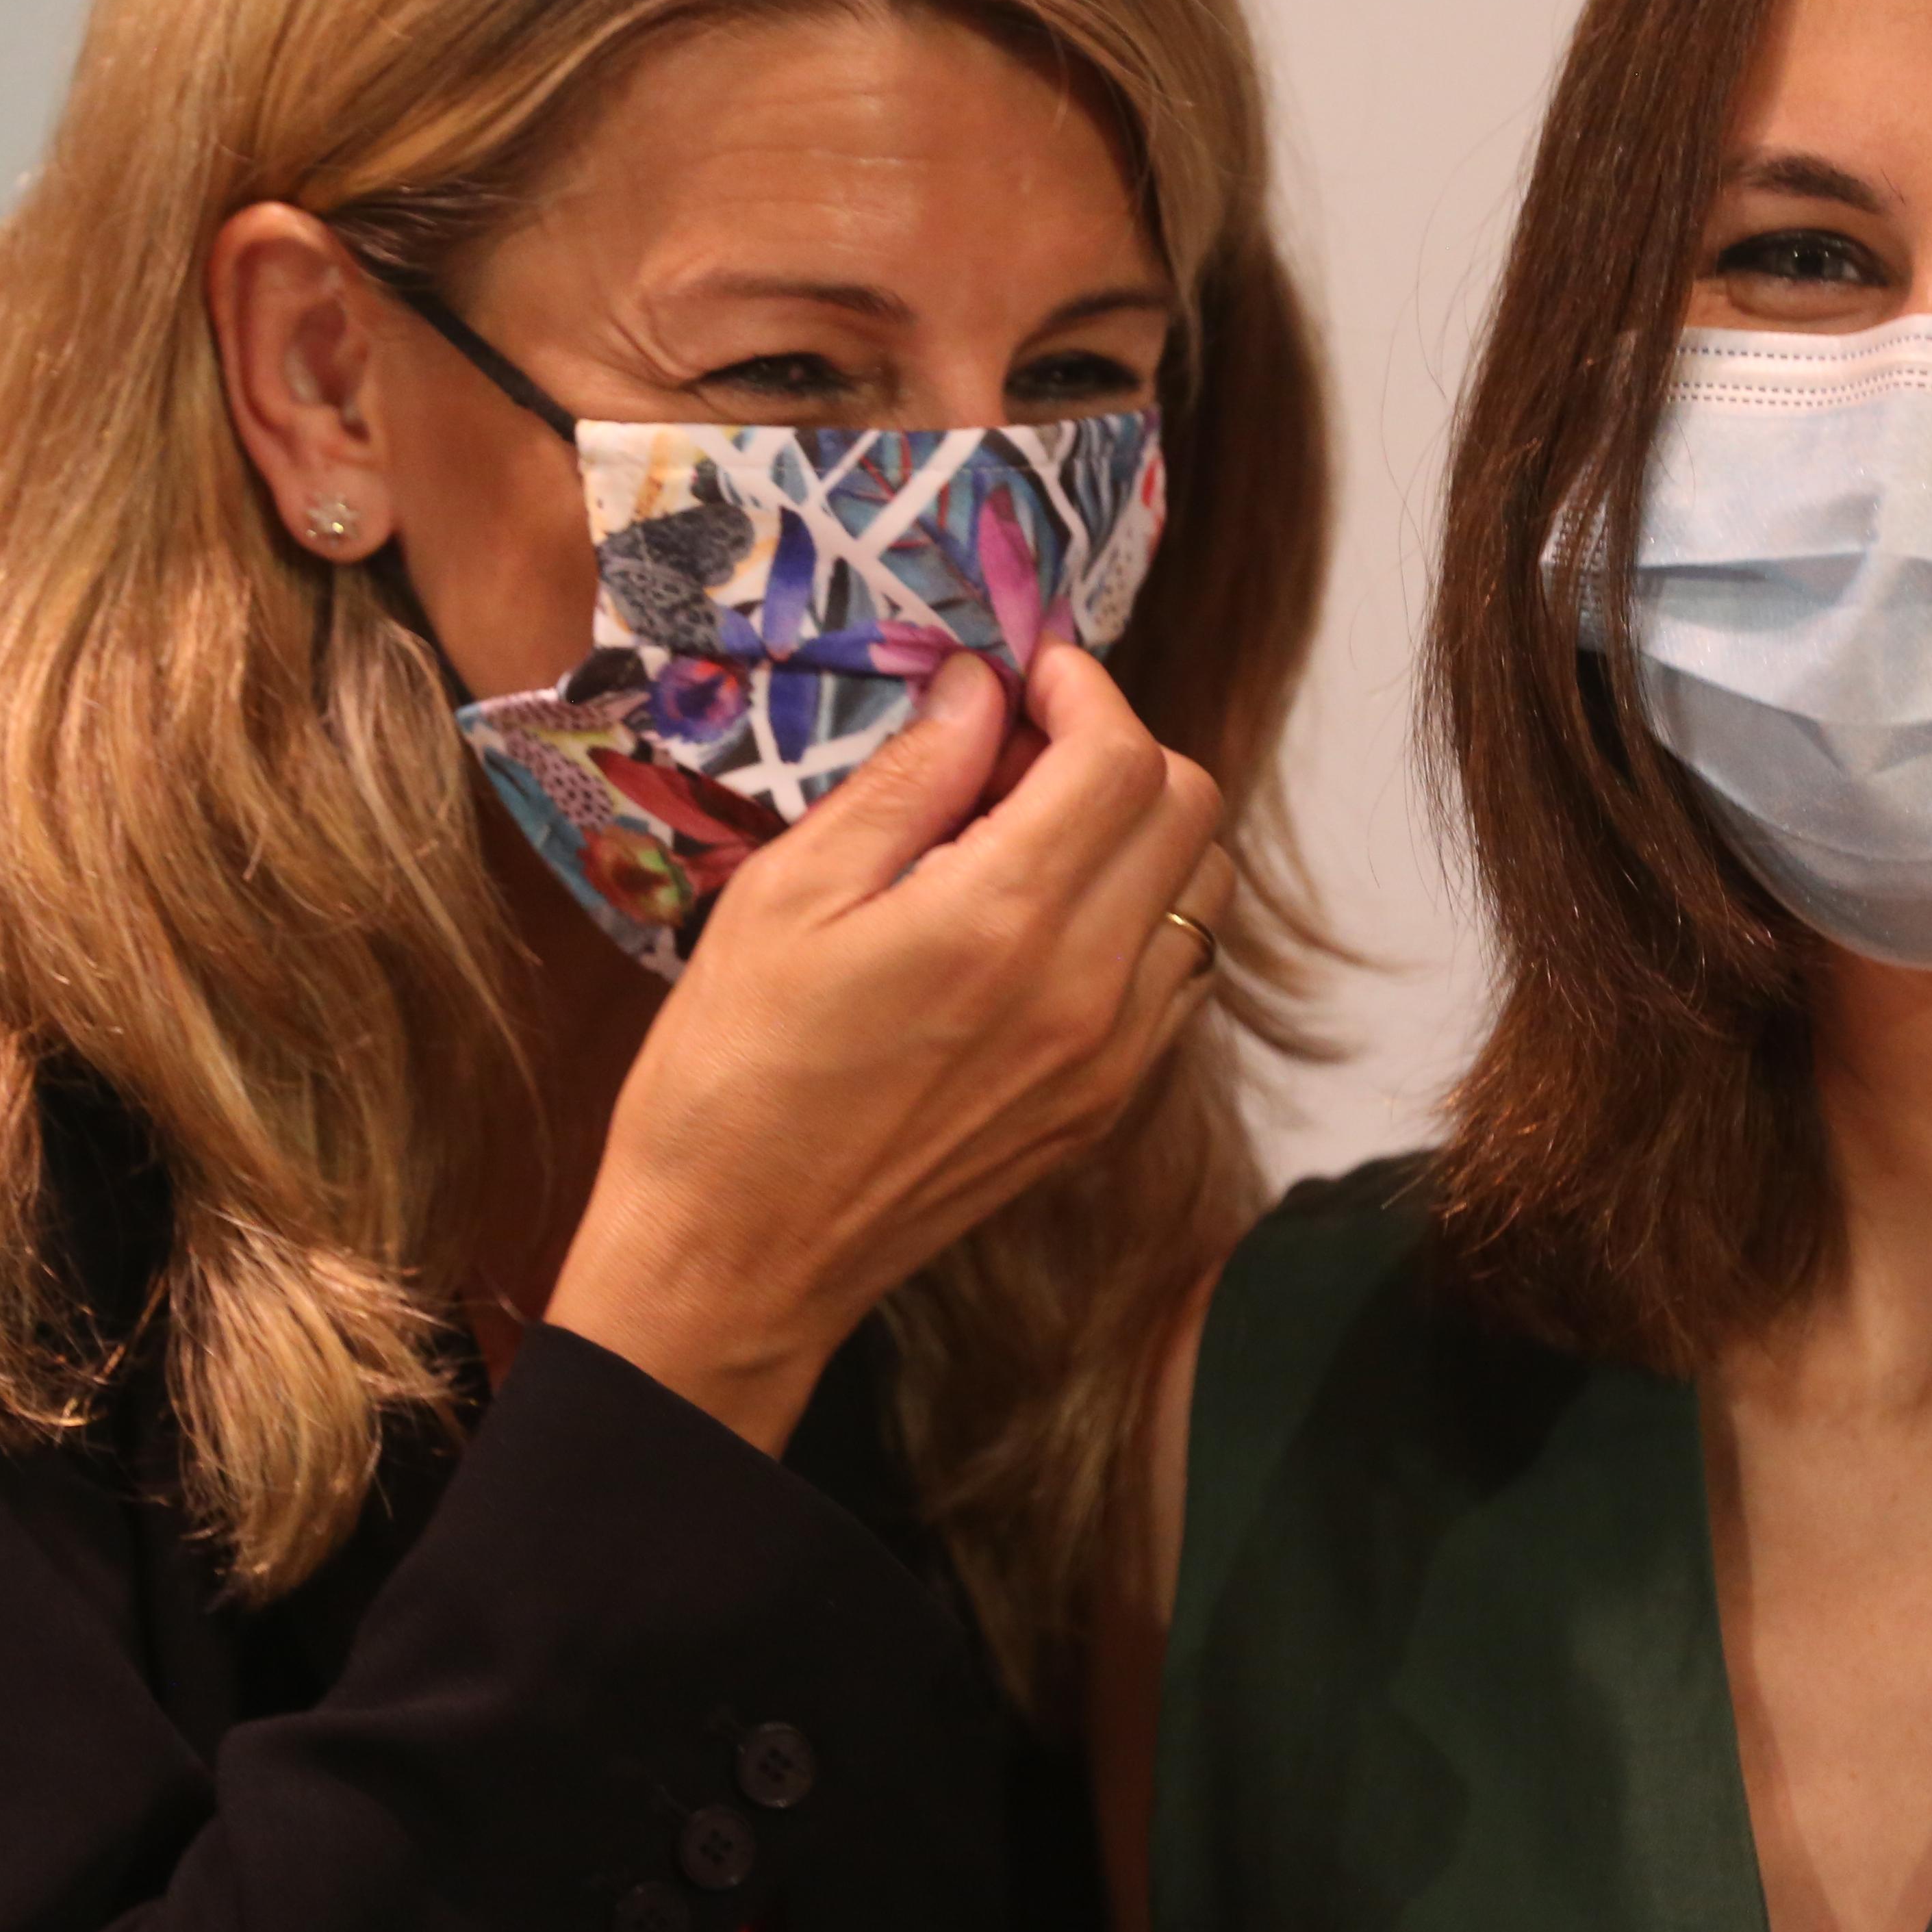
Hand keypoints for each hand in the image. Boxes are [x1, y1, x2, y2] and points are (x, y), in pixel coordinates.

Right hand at [545, 645, 1229, 1448]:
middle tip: (1013, 750)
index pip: (1121, 757)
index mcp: (1001, 923)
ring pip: (1200, 893)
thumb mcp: (787, 896)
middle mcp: (1086, 992)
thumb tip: (978, 691)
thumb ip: (905, 783)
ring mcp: (1108, 1061)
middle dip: (1117, 748)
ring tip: (1025, 834)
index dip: (1081, 689)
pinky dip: (1136, 917)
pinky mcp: (1102, 1109)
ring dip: (1138, 832)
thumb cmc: (731, 1074)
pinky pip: (1176, 978)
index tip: (1022, 674)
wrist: (737, 1257)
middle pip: (1188, 811)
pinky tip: (1038, 921)